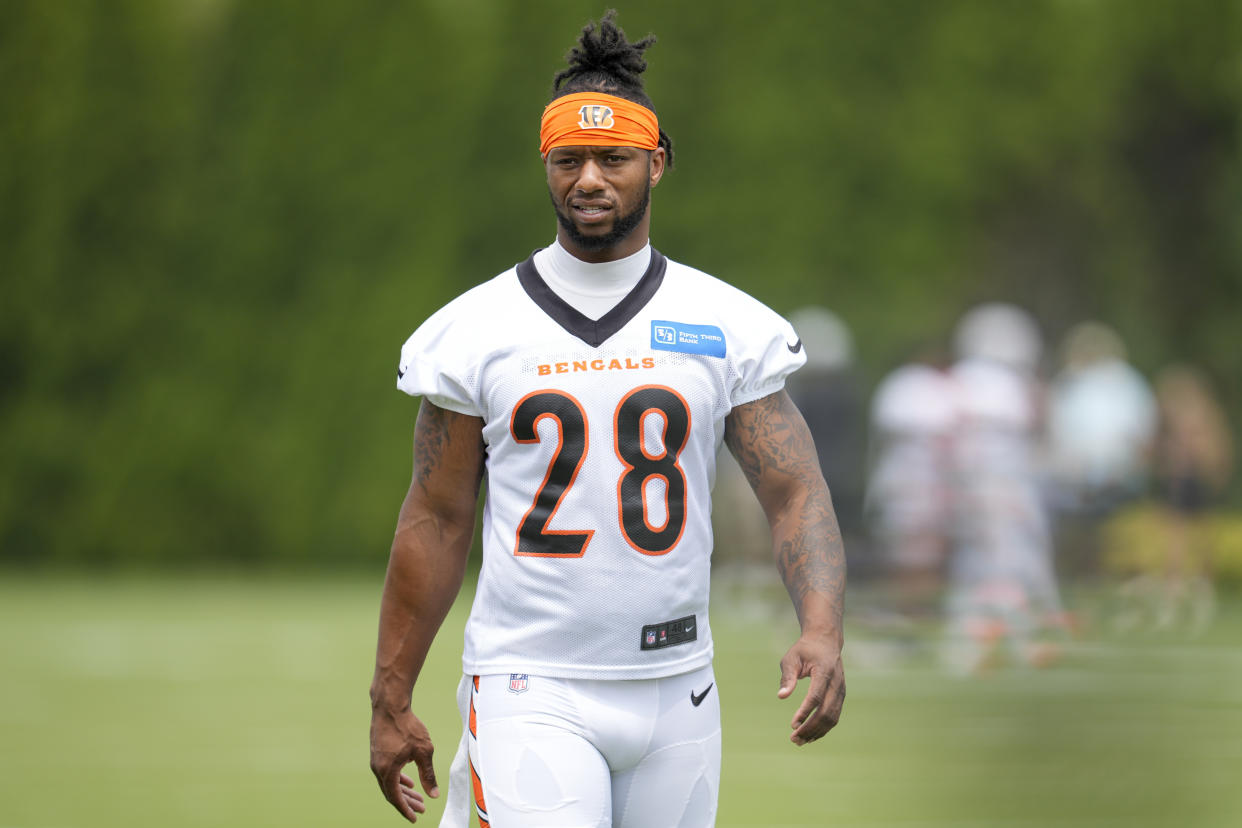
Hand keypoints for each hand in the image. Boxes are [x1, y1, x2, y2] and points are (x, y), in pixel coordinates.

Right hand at [370, 707, 439, 821]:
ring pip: (389, 782)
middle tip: (421, 809)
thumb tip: (433, 794)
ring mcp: (376, 760)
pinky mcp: (378, 752)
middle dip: (407, 802)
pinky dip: (398, 779)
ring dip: (403, 790)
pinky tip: (409, 780)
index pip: (395, 798)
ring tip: (417, 796)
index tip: (414, 818)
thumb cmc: (408, 727)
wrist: (390, 706)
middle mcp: (377, 768)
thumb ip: (428, 774)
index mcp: (387, 771)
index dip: (406, 809)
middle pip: (392, 792)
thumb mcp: (424, 752)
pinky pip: (387, 772)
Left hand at [777, 634, 844, 745]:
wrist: (825, 641)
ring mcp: (841, 690)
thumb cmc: (805, 649)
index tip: (792, 724)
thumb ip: (788, 676)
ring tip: (800, 741)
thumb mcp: (791, 657)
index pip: (816, 696)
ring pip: (832, 717)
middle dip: (810, 727)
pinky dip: (823, 728)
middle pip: (826, 712)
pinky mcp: (840, 696)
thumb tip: (781, 696)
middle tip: (793, 738)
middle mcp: (836, 683)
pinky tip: (810, 736)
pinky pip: (834, 716)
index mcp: (824, 671)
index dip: (805, 712)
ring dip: (817, 732)